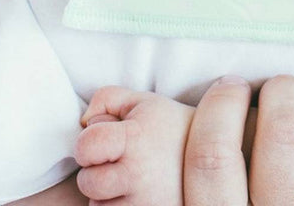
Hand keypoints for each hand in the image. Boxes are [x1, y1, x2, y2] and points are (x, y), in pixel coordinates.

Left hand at [75, 86, 195, 204]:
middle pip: (87, 182)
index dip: (88, 142)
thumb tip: (84, 121)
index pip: (86, 146)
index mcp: (135, 139)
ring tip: (131, 178)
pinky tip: (135, 194)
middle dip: (95, 171)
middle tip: (116, 162)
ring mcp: (145, 203)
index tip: (101, 141)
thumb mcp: (142, 100)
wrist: (210, 156)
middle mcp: (139, 174)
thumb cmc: (170, 126)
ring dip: (106, 194)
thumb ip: (106, 99)